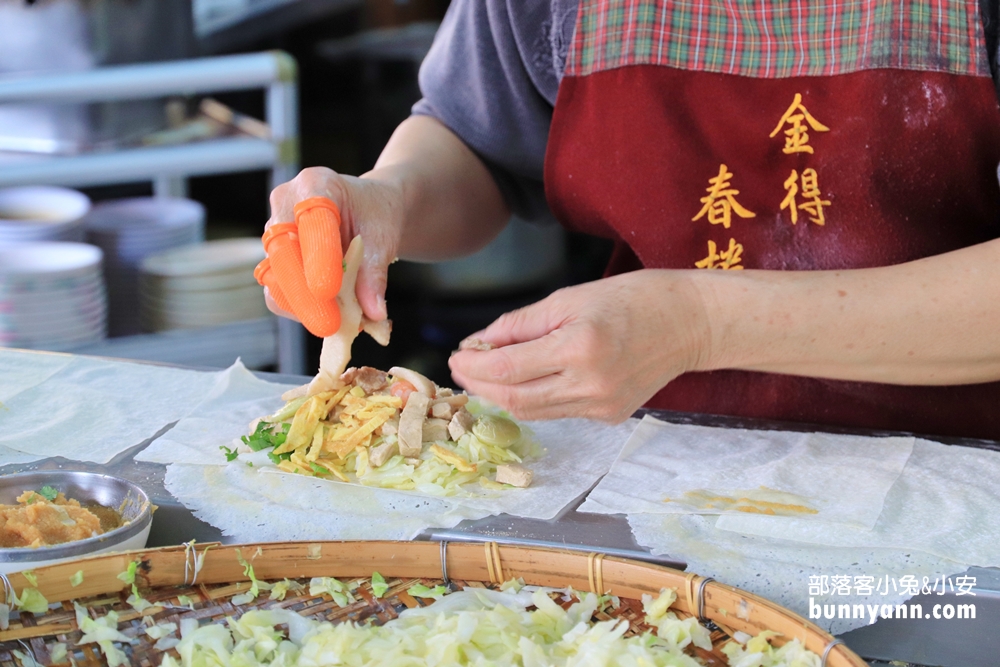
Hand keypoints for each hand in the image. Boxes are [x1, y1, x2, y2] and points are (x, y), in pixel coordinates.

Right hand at [264, 166, 403, 326]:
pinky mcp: (274, 261)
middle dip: (303, 294)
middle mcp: (286, 205)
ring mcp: (275, 233)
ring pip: (275, 277)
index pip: (311, 220)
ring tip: (334, 325)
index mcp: (315, 185)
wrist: (368, 210)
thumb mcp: (384, 237)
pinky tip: (326, 317)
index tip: (328, 290)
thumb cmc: (376, 215)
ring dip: (301, 306)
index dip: (317, 256)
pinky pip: (276, 292)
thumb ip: (375, 273)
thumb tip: (374, 312)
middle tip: (327, 325)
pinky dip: (299, 310)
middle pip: (283, 252)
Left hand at [448, 270, 710, 421]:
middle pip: (514, 399)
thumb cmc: (633, 299)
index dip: (472, 367)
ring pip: (533, 412)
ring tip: (485, 374)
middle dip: (480, 385)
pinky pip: (558, 412)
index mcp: (579, 347)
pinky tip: (524, 380)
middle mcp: (589, 384)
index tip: (455, 356)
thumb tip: (481, 344)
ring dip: (502, 395)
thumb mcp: (570, 298)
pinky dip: (533, 398)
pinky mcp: (609, 416)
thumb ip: (521, 324)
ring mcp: (601, 406)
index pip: (506, 370)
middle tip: (463, 367)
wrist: (691, 323)